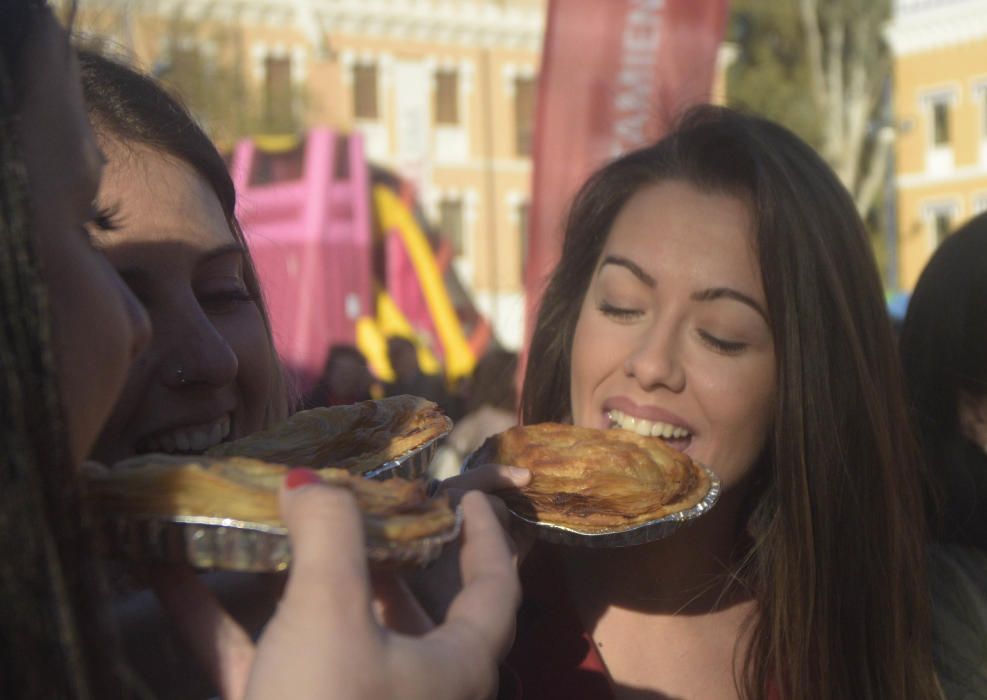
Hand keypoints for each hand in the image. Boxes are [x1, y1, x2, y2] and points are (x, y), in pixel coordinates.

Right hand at [154, 472, 520, 699]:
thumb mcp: (330, 613)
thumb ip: (329, 533)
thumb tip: (311, 478)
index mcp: (454, 666)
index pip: (494, 588)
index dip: (488, 536)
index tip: (471, 495)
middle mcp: (412, 690)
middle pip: (409, 606)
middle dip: (379, 551)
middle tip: (351, 500)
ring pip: (328, 629)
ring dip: (293, 578)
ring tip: (270, 520)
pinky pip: (258, 660)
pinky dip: (220, 621)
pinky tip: (169, 575)